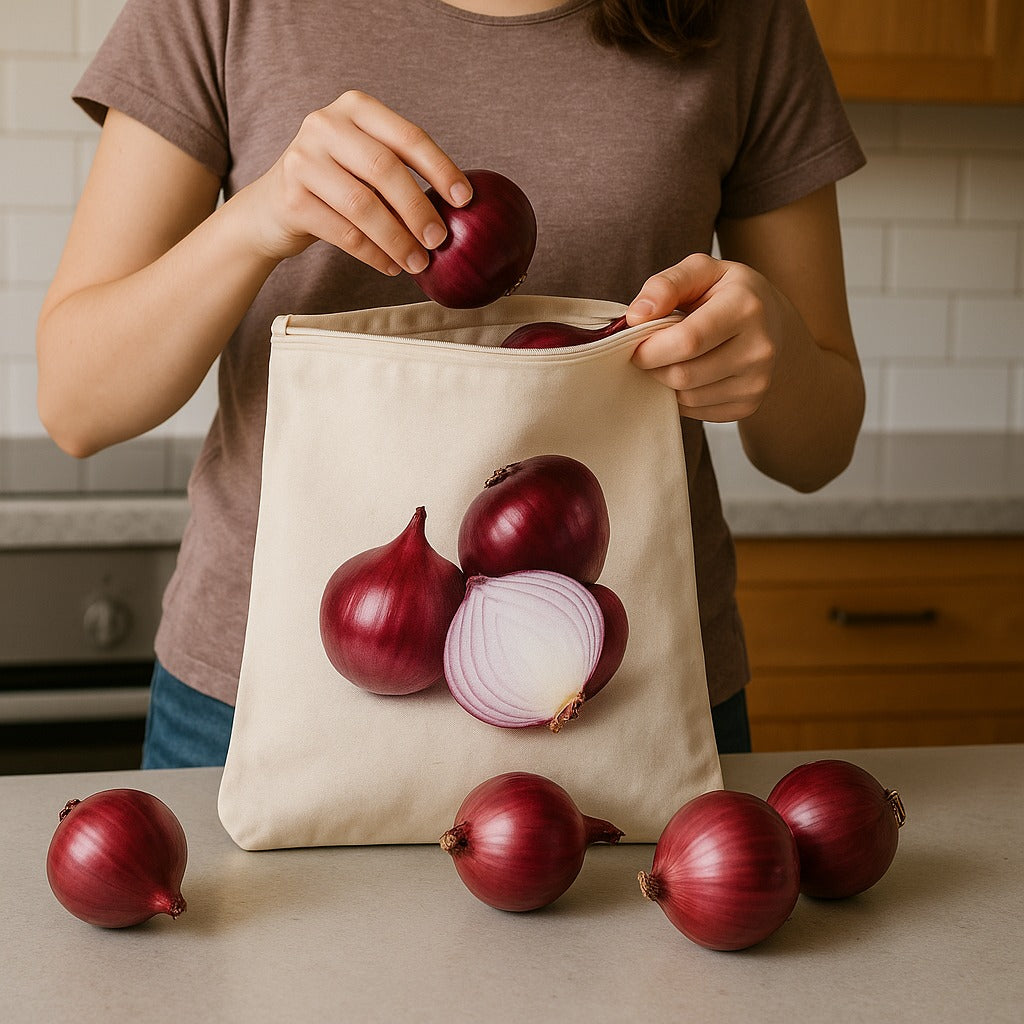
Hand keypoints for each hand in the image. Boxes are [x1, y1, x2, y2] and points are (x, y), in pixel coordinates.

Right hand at [240, 90, 472, 274]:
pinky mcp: (291, 199)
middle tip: (439, 240)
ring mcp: (303, 160)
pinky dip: (374, 254)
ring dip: (397, 240)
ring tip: (418, 262)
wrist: (271, 208)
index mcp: (355, 108)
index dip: (440, 168)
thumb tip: (455, 207)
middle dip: (418, 209)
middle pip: (385, 169)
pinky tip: (391, 266)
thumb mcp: (364, 163)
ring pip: (363, 205)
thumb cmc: (335, 186)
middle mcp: (325, 125)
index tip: (464, 199)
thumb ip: (400, 172)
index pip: (407, 136)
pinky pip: (344, 233)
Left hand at [626, 253, 787, 422]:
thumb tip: (636, 316)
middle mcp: (759, 348)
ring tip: (671, 360)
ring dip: (666, 382)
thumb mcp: (700, 271)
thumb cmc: (728, 293)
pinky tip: (689, 374)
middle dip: (654, 367)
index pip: (687, 341)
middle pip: (684, 375)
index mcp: (745, 307)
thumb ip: (665, 285)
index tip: (635, 345)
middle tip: (648, 353)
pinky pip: (697, 412)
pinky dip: (682, 397)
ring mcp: (757, 382)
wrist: (773, 323)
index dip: (651, 348)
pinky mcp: (749, 406)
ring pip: (688, 398)